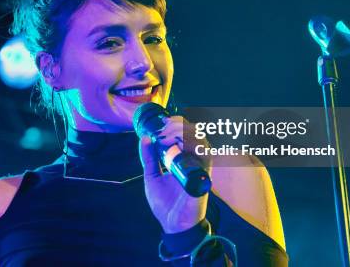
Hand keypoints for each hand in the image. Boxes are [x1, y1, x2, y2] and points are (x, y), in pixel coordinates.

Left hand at [138, 116, 211, 233]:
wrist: (173, 224)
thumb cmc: (165, 202)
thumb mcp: (152, 177)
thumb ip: (149, 158)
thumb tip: (144, 138)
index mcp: (182, 159)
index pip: (185, 134)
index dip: (176, 125)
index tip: (161, 124)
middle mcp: (193, 161)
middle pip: (194, 133)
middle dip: (178, 126)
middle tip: (163, 129)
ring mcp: (200, 167)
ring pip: (201, 141)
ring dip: (185, 133)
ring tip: (169, 135)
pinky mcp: (204, 176)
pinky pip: (205, 156)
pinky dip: (195, 146)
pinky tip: (180, 145)